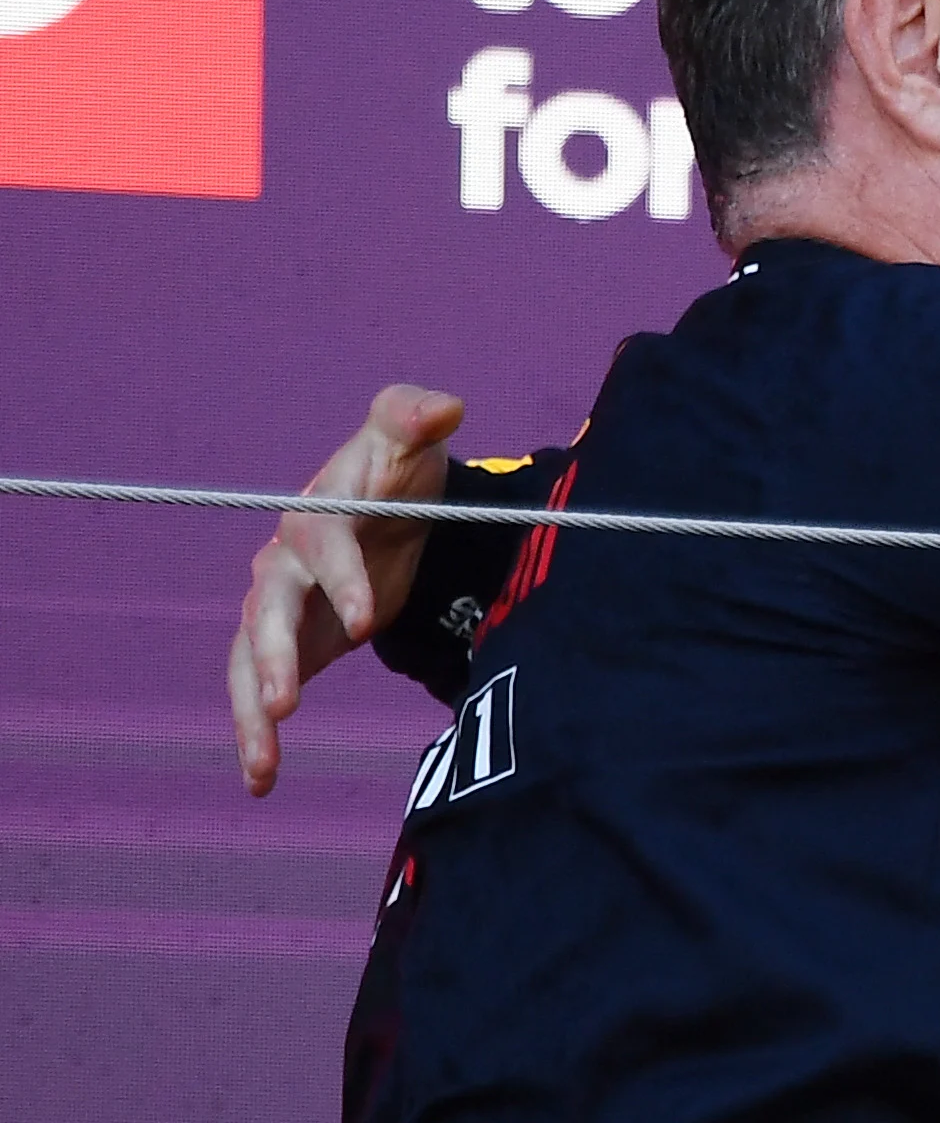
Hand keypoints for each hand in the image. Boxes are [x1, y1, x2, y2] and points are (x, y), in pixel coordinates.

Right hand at [227, 384, 464, 794]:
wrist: (391, 508)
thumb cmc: (399, 469)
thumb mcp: (410, 438)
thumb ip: (416, 417)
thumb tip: (445, 407)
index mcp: (318, 512)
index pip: (324, 545)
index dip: (343, 580)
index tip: (367, 621)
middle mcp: (284, 561)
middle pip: (269, 611)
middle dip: (273, 656)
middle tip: (285, 703)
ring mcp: (277, 607)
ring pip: (250, 659)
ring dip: (253, 708)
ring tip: (264, 757)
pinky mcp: (284, 644)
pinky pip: (258, 689)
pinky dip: (256, 731)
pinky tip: (262, 778)